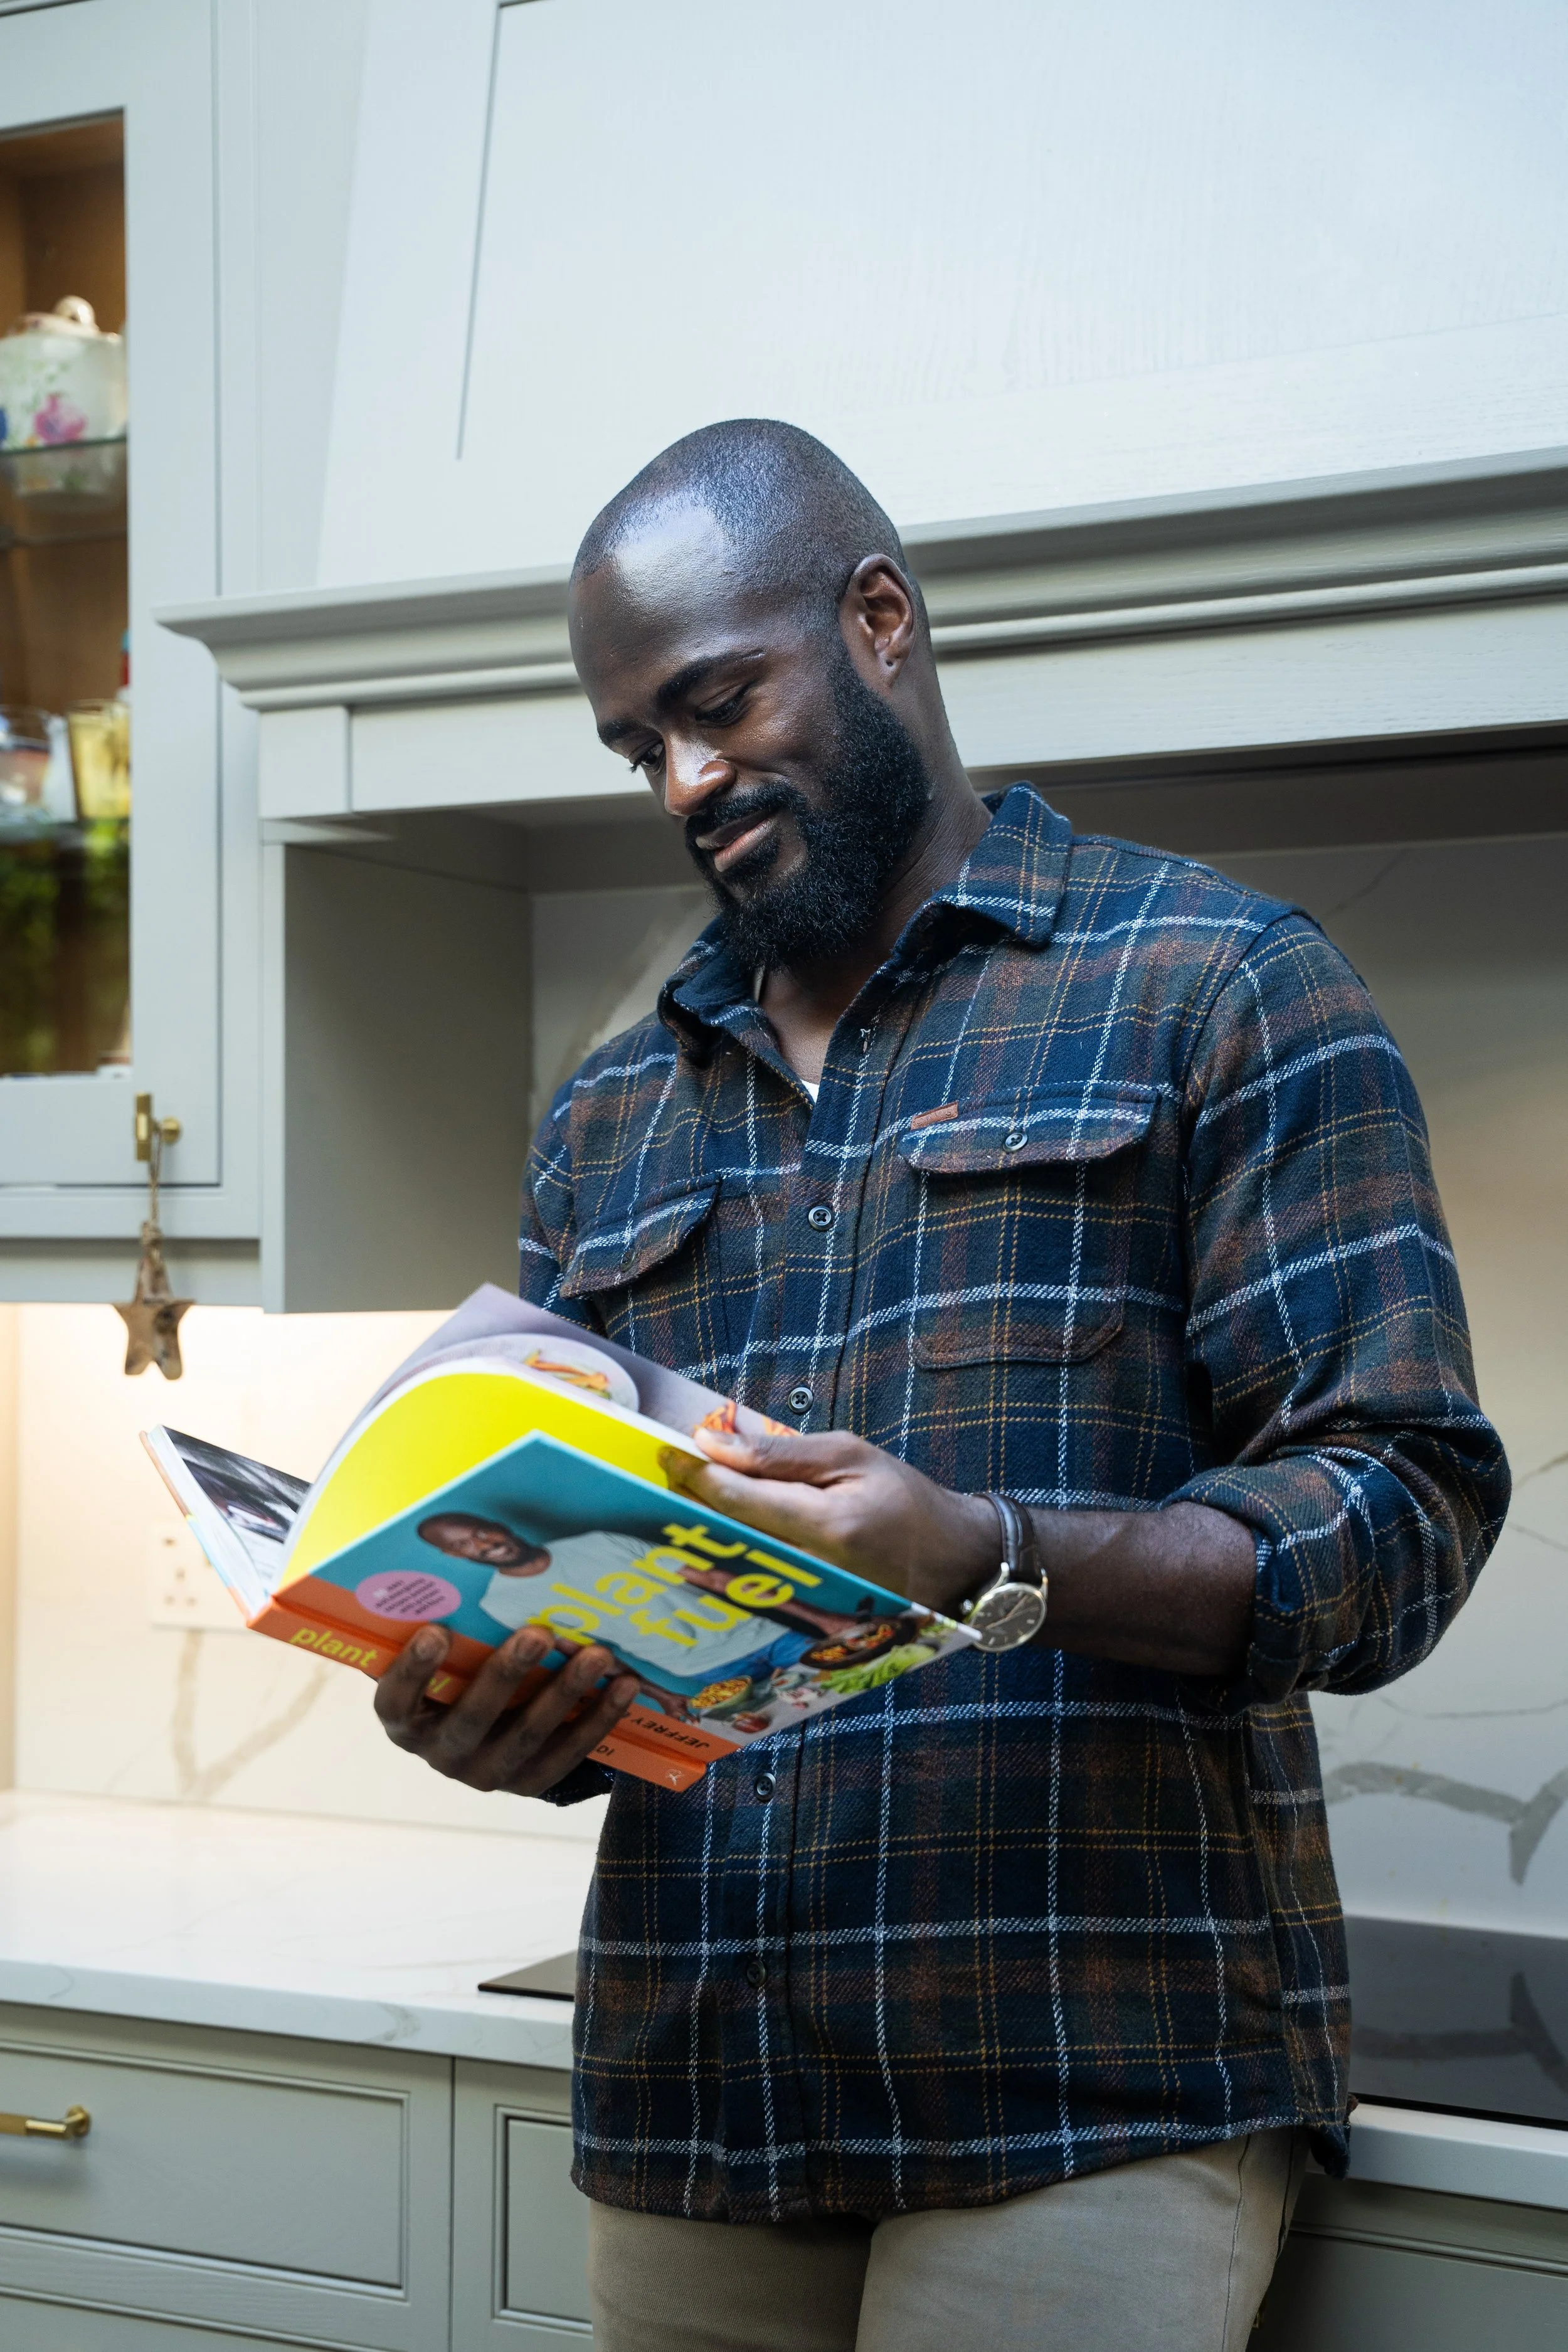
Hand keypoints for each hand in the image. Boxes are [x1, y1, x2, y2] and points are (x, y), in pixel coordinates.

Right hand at [373, 1624, 638, 1797]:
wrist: (486, 1739)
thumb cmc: (460, 1677)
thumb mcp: (446, 1661)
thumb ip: (453, 1629)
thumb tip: (481, 1563)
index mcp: (407, 1721)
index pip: (395, 1702)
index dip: (412, 1671)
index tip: (436, 1630)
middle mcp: (442, 1754)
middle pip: (470, 1719)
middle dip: (506, 1675)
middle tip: (538, 1633)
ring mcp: (488, 1773)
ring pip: (525, 1737)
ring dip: (564, 1693)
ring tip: (597, 1655)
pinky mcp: (530, 1783)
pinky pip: (567, 1754)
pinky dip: (598, 1719)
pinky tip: (624, 1686)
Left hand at [670, 1424, 997, 1614]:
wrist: (950, 1558)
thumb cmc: (904, 1498)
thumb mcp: (849, 1455)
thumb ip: (779, 1454)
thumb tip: (714, 1444)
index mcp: (828, 1525)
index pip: (741, 1500)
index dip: (697, 1475)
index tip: (667, 1454)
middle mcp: (813, 1571)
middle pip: (728, 1536)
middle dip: (693, 1504)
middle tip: (668, 1476)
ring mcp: (808, 1600)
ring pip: (733, 1564)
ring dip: (704, 1533)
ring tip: (684, 1503)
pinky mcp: (806, 1615)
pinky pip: (753, 1585)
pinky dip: (729, 1559)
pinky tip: (714, 1539)